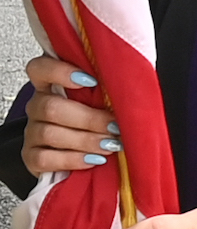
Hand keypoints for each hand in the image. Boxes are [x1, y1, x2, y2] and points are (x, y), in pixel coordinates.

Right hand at [20, 56, 120, 175]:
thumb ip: (110, 90)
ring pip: (49, 134)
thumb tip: (133, 88)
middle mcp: (37, 106)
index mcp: (52, 85)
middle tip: (115, 127)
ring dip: (85, 140)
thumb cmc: (101, 121)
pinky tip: (94, 160)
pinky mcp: (31, 157)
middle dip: (89, 119)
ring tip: (111, 145)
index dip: (60, 72)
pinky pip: (44, 159)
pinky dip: (73, 160)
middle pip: (50, 106)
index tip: (92, 81)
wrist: (86, 158)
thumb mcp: (106, 101)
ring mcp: (32, 132)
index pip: (40, 68)